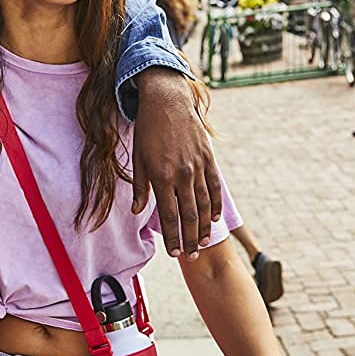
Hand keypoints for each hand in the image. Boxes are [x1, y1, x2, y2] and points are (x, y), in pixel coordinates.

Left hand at [130, 68, 221, 257]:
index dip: (172, 237)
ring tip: (202, 242)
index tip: (174, 253)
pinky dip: (216, 204)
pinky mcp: (208, 158)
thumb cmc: (148, 129)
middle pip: (189, 215)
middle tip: (191, 255)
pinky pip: (215, 186)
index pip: (169, 216)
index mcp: (162, 176)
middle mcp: (182, 174)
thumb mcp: (138, 157)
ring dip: (203, 226)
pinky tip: (214, 218)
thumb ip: (140, 187)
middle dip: (189, 239)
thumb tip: (138, 210)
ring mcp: (198, 166)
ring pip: (204, 204)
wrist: (167, 100)